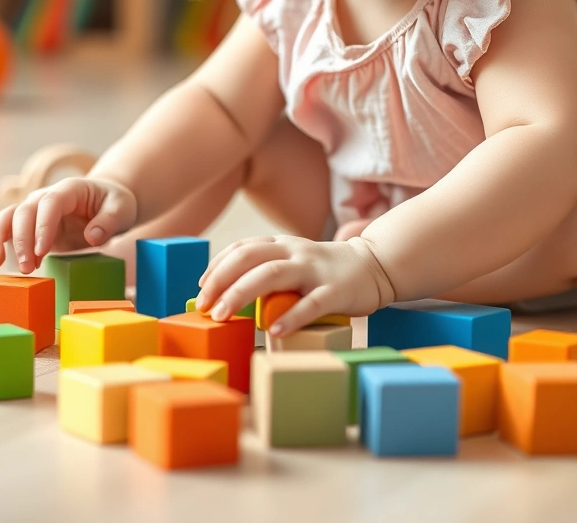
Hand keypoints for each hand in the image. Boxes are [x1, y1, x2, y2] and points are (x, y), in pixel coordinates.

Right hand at [0, 177, 136, 272]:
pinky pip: (6, 229)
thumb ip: (109, 221)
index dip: (43, 226)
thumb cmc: (114, 204)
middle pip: (24, 211)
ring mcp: (35, 212)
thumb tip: (92, 237)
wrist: (105, 203)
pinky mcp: (30, 227)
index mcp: (69, 190)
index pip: (50, 203)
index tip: (43, 251)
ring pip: (7, 217)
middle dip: (22, 240)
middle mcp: (46, 197)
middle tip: (27, 268)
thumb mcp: (122, 209)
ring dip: (1, 239)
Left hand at [195, 235, 395, 334]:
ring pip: (272, 274)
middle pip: (249, 258)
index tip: (201, 288)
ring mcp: (315, 270)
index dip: (216, 267)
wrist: (374, 267)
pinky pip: (311, 304)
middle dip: (220, 281)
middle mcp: (294, 252)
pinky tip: (273, 331)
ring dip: (242, 294)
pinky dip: (290, 317)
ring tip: (223, 316)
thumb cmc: (323, 270)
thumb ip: (265, 271)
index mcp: (281, 244)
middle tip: (204, 306)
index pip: (241, 249)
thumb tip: (225, 294)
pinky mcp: (336, 291)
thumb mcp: (292, 261)